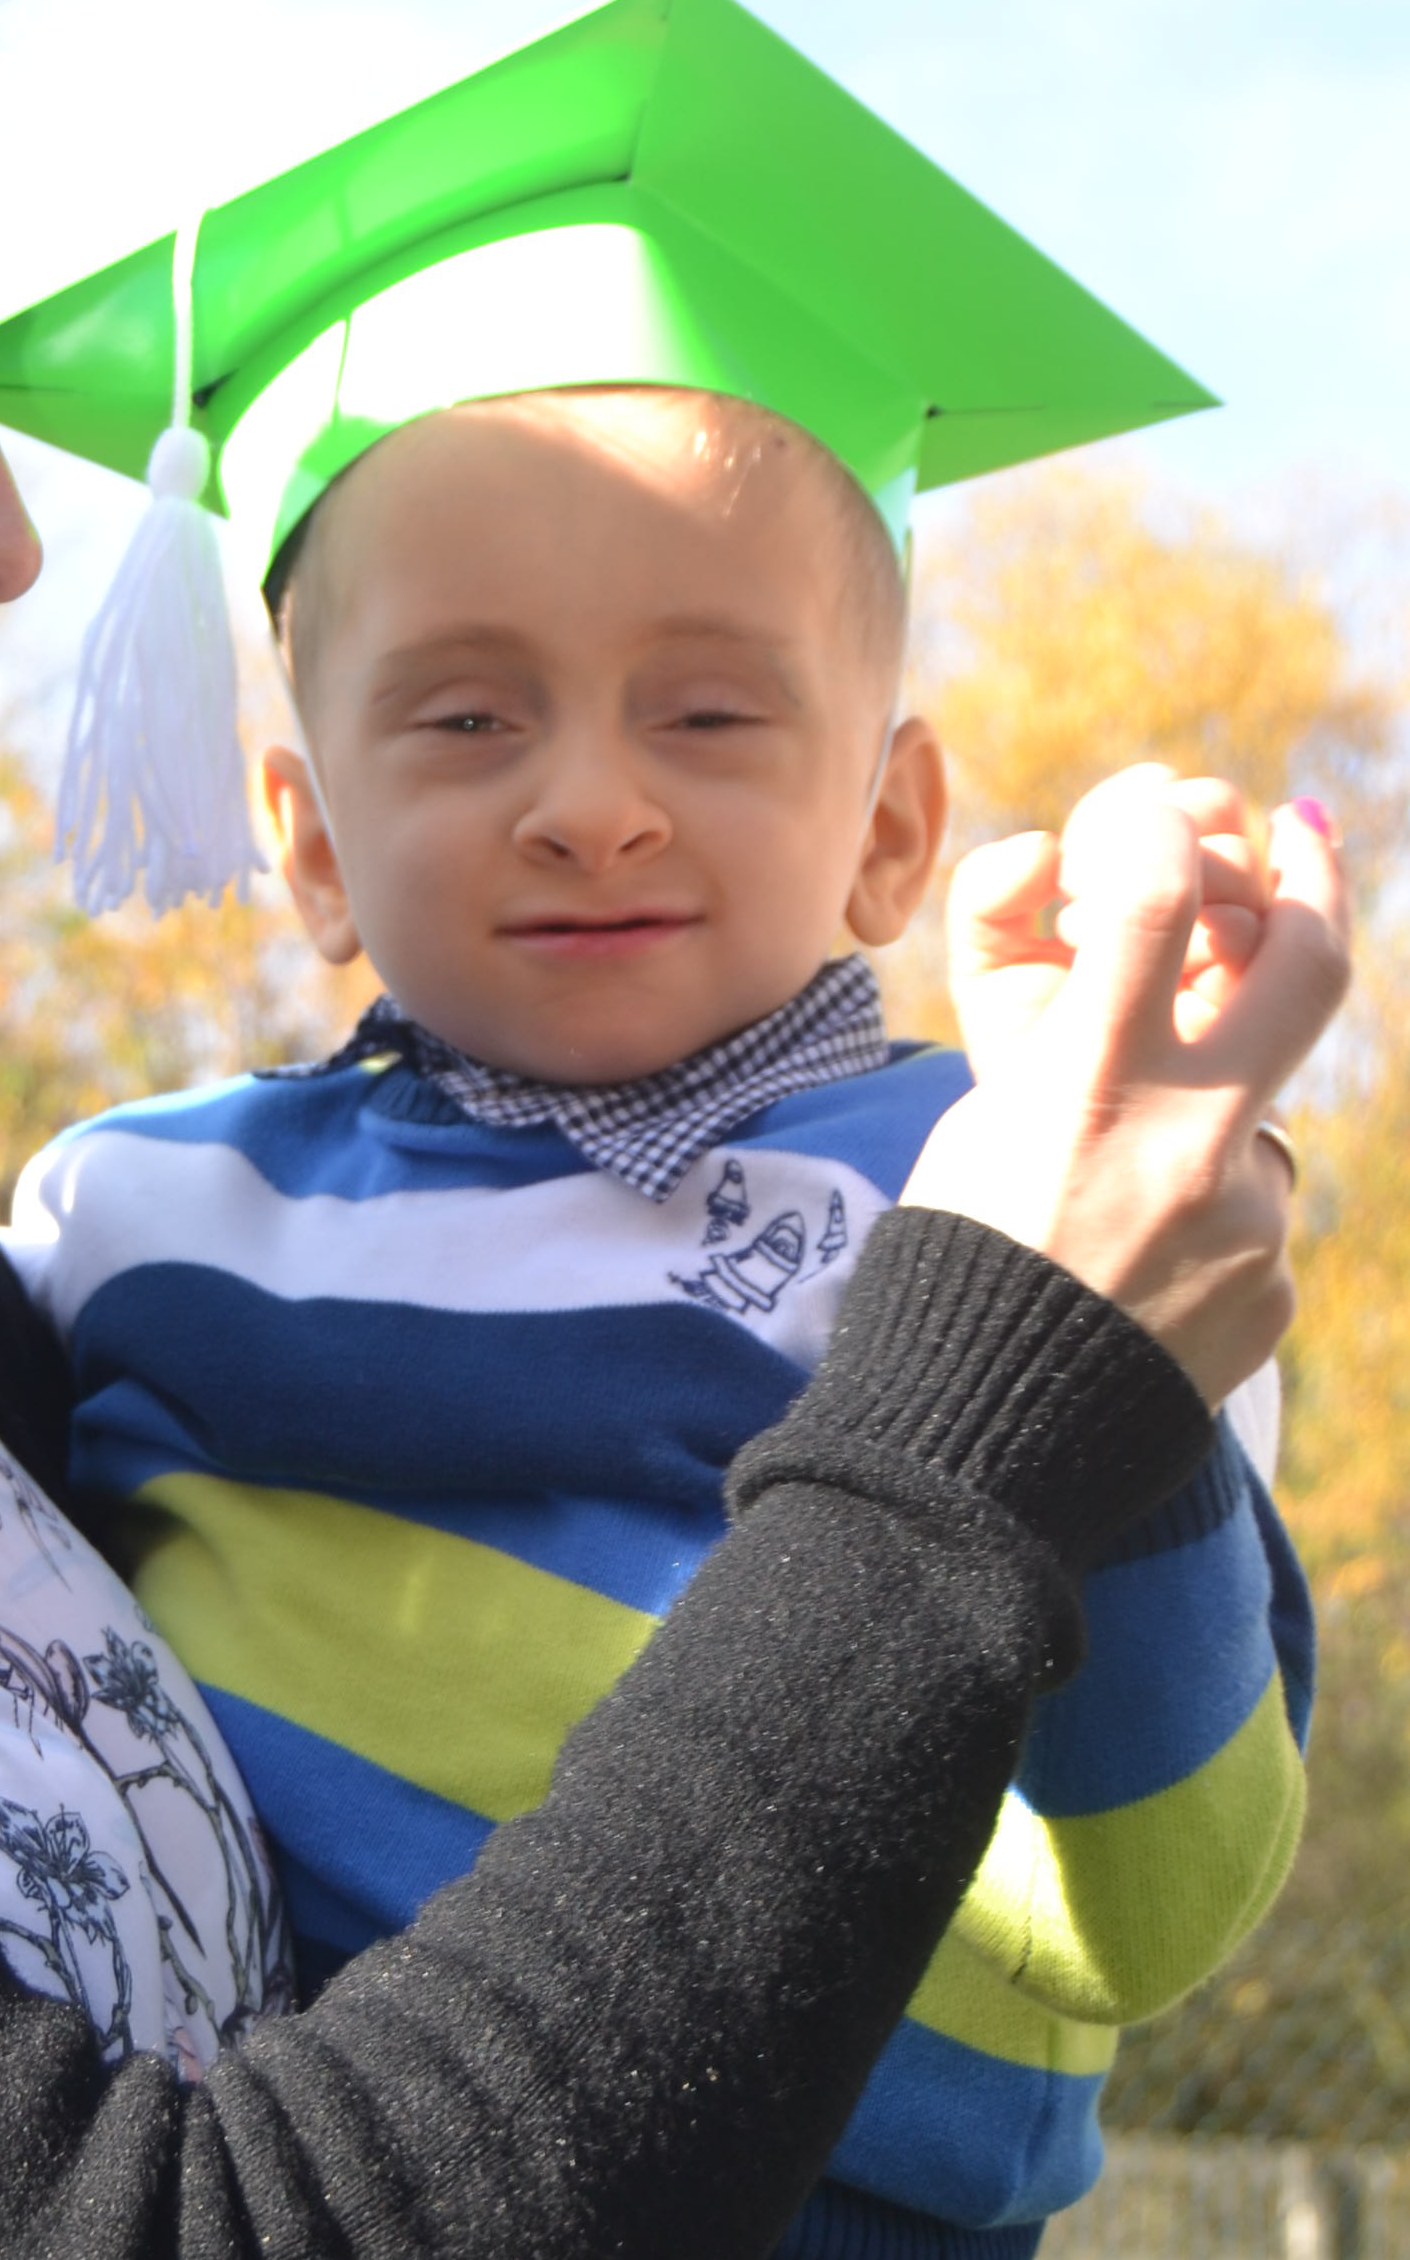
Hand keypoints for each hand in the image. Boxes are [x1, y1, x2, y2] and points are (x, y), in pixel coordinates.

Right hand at [900, 769, 1347, 1405]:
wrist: (977, 1448)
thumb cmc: (952, 1260)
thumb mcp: (977, 1112)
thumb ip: (1052, 1009)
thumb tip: (1135, 909)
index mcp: (1081, 1086)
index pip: (1156, 893)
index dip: (1156, 823)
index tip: (1152, 811)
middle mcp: (1184, 1142)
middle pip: (1304, 960)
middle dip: (1308, 879)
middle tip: (1294, 830)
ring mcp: (1249, 1220)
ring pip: (1261, 1100)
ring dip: (1205, 1098)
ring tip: (1118, 1160)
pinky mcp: (1273, 1286)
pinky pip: (1253, 1208)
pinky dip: (1202, 1210)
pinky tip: (1136, 1260)